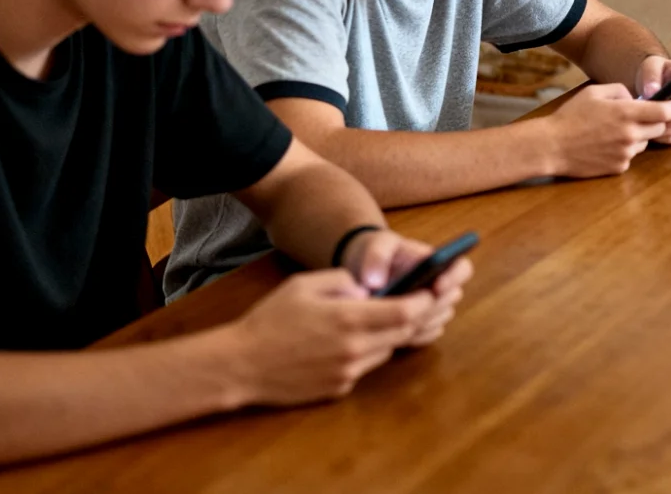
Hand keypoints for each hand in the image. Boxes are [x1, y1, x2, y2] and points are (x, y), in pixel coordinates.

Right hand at [226, 269, 431, 405]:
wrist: (240, 365)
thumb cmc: (270, 320)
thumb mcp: (305, 284)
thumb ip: (343, 280)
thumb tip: (369, 289)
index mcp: (349, 319)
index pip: (405, 313)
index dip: (423, 303)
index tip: (430, 293)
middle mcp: (354, 349)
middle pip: (402, 334)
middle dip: (410, 319)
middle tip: (410, 305)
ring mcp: (348, 372)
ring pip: (385, 352)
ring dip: (385, 337)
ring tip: (365, 323)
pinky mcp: (339, 389)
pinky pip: (364, 368)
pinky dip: (363, 354)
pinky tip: (340, 345)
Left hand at [340, 230, 473, 346]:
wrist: (364, 267)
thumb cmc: (375, 250)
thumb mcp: (374, 244)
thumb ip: (376, 256)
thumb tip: (376, 283)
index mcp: (437, 260)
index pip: (462, 268)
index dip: (454, 278)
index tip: (436, 286)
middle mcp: (442, 284)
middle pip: (452, 298)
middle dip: (432, 303)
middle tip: (405, 307)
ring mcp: (434, 306)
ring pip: (440, 319)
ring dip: (420, 320)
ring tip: (391, 317)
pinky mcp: (423, 325)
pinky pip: (427, 335)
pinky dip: (412, 335)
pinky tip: (391, 330)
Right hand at [543, 83, 670, 175]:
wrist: (551, 146)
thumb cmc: (571, 116)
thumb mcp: (594, 92)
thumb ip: (620, 91)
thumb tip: (636, 98)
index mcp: (626, 113)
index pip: (666, 111)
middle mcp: (630, 135)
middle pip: (659, 128)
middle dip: (654, 121)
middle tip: (638, 116)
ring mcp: (626, 153)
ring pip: (644, 143)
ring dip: (637, 136)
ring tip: (612, 132)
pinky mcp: (619, 167)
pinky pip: (630, 156)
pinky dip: (623, 150)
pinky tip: (604, 145)